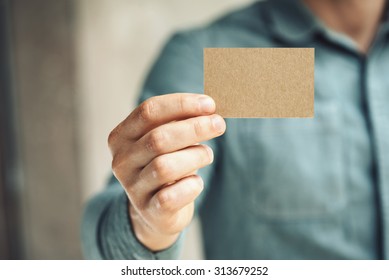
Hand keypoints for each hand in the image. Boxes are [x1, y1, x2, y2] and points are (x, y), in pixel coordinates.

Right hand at [108, 93, 225, 250]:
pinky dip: (192, 185)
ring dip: (195, 156)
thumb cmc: (165, 164)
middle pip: (158, 138)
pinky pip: (173, 196)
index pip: (149, 111)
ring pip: (165, 167)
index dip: (182, 104)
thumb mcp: (167, 140)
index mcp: (121, 136)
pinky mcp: (149, 211)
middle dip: (195, 128)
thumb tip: (210, 108)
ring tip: (207, 155)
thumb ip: (181, 122)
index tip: (210, 104)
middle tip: (219, 125)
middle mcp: (122, 161)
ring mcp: (132, 188)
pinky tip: (196, 182)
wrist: (155, 211)